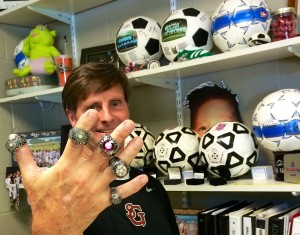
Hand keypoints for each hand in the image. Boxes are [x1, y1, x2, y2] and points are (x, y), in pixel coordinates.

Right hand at [11, 109, 147, 234]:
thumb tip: (16, 142)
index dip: (85, 125)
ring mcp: (96, 188)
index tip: (94, 113)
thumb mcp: (31, 178)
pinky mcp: (103, 200)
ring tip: (139, 140)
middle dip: (117, 135)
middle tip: (129, 123)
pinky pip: (121, 193)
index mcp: (66, 168)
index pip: (76, 141)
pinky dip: (133, 186)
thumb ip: (25, 158)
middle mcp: (83, 175)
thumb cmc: (44, 202)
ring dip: (129, 153)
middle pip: (103, 152)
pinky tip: (144, 177)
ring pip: (116, 167)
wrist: (53, 229)